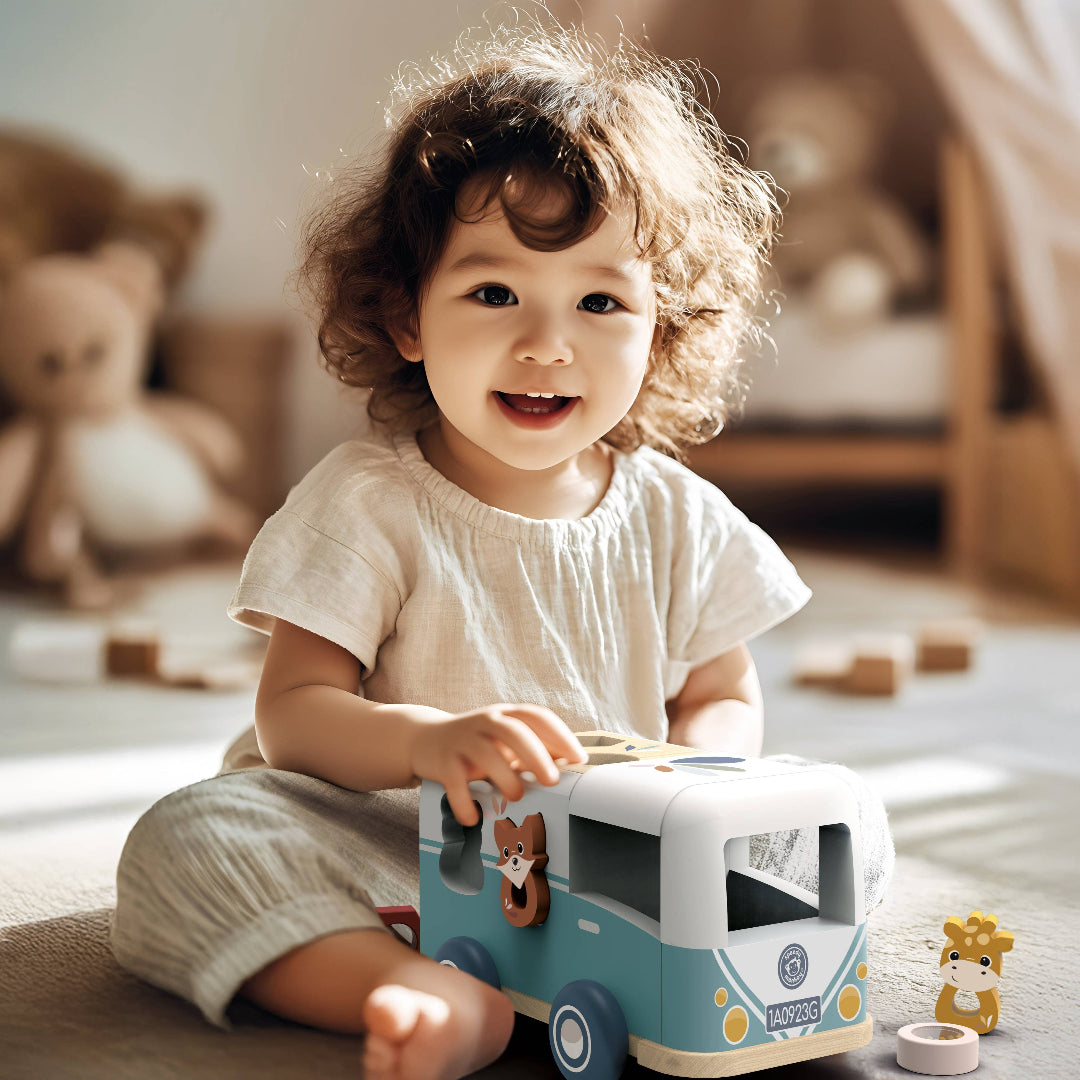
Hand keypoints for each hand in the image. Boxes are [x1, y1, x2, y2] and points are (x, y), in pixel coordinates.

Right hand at [409, 704, 587, 825]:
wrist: (424, 739)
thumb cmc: (477, 744)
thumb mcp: (504, 740)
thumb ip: (533, 749)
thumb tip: (570, 767)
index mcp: (506, 714)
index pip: (537, 717)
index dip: (561, 736)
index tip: (578, 758)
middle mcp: (485, 721)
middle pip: (514, 732)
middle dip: (536, 756)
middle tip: (551, 781)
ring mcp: (462, 740)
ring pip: (486, 753)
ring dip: (505, 777)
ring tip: (516, 796)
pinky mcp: (442, 761)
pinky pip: (455, 782)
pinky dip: (465, 802)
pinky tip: (473, 818)